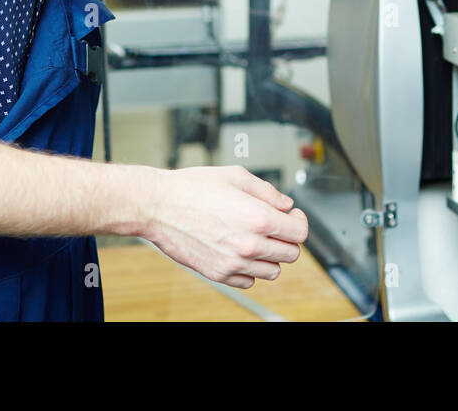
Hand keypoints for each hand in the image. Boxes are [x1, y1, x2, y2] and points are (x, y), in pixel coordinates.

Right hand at [143, 165, 308, 288]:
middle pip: (290, 254)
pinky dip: (249, 269)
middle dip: (286, 239)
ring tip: (256, 239)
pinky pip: (249, 281)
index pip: (300, 233)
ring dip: (270, 256)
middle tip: (275, 226)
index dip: (299, 222)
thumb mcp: (236, 176)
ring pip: (272, 271)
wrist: (157, 206)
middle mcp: (249, 245)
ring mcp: (234, 263)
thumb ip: (267, 191)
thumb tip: (286, 204)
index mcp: (258, 218)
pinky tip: (239, 251)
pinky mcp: (218, 274)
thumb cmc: (192, 187)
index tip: (292, 216)